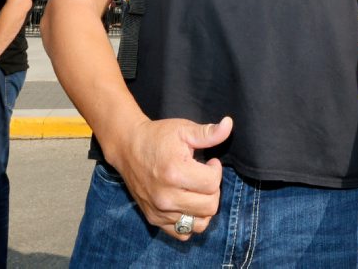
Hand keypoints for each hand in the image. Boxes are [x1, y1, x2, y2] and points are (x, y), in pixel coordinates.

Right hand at [109, 115, 232, 239]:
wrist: (128, 146)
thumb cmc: (158, 136)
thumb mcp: (183, 129)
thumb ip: (208, 133)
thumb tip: (229, 124)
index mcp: (175, 172)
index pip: (212, 183)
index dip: (216, 170)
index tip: (210, 162)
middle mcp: (166, 196)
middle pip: (210, 206)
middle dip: (213, 189)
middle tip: (204, 176)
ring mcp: (159, 211)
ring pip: (199, 224)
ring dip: (204, 207)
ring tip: (197, 190)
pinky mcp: (154, 219)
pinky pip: (183, 233)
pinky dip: (190, 221)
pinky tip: (188, 203)